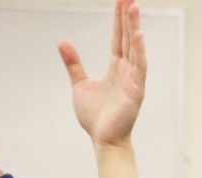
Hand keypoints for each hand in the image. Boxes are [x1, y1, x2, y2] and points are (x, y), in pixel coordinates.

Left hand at [60, 0, 146, 149]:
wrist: (102, 140)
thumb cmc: (96, 117)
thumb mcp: (80, 85)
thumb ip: (74, 63)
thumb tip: (63, 42)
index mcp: (116, 68)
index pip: (118, 38)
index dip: (119, 20)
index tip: (121, 2)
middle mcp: (127, 70)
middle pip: (127, 38)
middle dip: (128, 17)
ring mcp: (133, 79)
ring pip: (134, 48)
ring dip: (134, 27)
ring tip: (133, 8)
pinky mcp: (136, 90)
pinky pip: (139, 67)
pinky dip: (139, 51)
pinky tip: (138, 35)